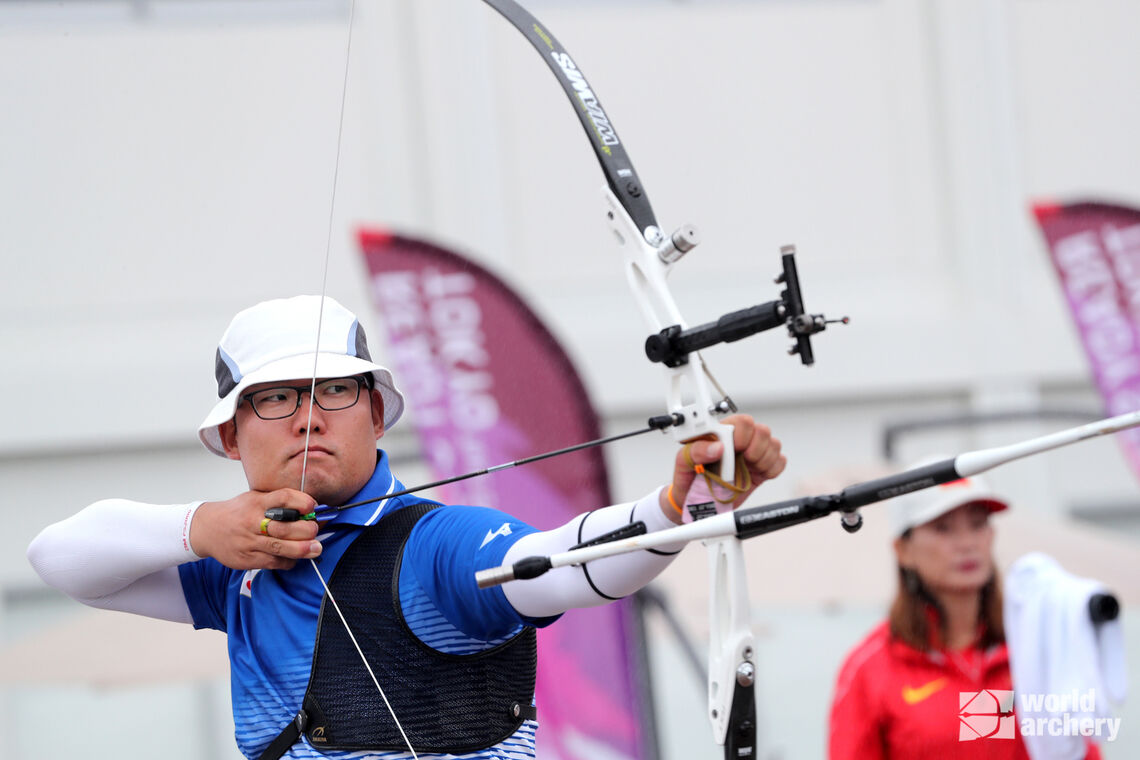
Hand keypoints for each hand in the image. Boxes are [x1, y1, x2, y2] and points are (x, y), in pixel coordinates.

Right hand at [190, 489, 321, 569]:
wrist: (206, 529)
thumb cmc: (237, 512)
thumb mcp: (254, 498)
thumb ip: (278, 502)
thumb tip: (310, 508)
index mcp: (256, 503)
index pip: (282, 498)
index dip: (301, 501)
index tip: (312, 506)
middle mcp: (252, 522)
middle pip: (284, 527)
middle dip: (306, 530)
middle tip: (315, 530)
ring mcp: (249, 542)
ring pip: (280, 548)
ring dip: (302, 549)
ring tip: (316, 548)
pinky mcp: (247, 559)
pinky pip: (273, 562)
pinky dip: (288, 561)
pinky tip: (295, 558)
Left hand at [661, 414, 785, 521]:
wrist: (695, 504)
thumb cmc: (688, 478)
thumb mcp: (683, 462)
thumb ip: (696, 450)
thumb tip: (717, 447)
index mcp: (721, 433)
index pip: (742, 422)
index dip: (742, 435)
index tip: (734, 449)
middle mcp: (739, 441)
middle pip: (762, 431)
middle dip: (756, 447)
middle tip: (743, 460)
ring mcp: (752, 455)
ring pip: (774, 444)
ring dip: (764, 459)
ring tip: (748, 469)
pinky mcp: (761, 471)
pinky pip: (780, 462)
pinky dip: (772, 469)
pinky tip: (757, 475)